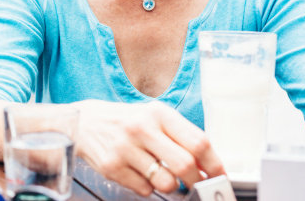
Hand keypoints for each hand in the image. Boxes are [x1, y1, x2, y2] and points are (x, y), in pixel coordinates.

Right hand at [74, 100, 224, 196]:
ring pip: (166, 182)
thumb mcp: (154, 117)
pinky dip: (148, 187)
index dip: (214, 164)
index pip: (198, 141)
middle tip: (197, 184)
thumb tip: (207, 166)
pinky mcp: (112, 167)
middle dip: (197, 181)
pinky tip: (140, 173)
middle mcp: (142, 128)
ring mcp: (125, 148)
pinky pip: (144, 190)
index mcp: (158, 113)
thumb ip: (180, 136)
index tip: (219, 176)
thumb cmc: (125, 121)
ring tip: (164, 176)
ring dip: (171, 186)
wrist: (84, 122)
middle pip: (185, 165)